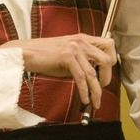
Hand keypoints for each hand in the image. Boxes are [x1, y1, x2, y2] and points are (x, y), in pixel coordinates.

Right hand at [1, 33, 116, 109]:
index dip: (112, 60)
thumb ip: (83, 60)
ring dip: (96, 90)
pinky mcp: (66, 57)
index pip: (109, 44)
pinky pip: (81, 78)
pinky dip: (84, 92)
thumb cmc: (47, 55)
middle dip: (107, 77)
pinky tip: (84, 99)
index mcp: (83, 38)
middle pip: (107, 58)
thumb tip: (95, 77)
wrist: (27, 52)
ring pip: (94, 72)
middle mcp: (81, 41)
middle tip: (101, 87)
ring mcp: (74, 48)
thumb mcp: (69, 54)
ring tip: (95, 101)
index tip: (107, 73)